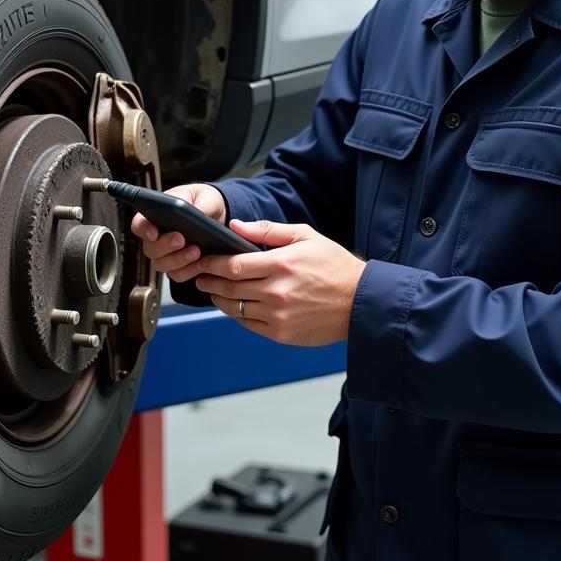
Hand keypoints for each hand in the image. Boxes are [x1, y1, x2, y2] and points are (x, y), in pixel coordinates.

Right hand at [130, 183, 226, 282]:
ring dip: (178, 260)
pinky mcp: (179, 266)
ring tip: (195, 251)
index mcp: (156, 216)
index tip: (153, 232)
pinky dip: (188, 271)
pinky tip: (200, 263)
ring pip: (162, 264)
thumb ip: (203, 202)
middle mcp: (157, 237)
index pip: (139, 224)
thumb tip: (199, 211)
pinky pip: (177, 274)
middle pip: (150, 248)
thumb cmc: (203, 201)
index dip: (143, 230)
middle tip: (180, 239)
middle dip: (165, 246)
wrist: (217, 217)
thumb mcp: (206, 195)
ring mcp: (166, 254)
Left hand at [195, 219, 365, 345]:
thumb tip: (236, 226)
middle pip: (228, 287)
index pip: (232, 266)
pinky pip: (247, 324)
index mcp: (281, 264)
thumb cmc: (335, 267)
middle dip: (208, 281)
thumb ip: (267, 230)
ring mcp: (277, 316)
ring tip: (214, 291)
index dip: (211, 264)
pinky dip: (237, 315)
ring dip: (218, 299)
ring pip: (234, 308)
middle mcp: (276, 292)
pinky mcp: (281, 334)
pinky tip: (236, 305)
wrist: (360, 302)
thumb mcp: (305, 236)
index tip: (203, 260)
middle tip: (200, 276)